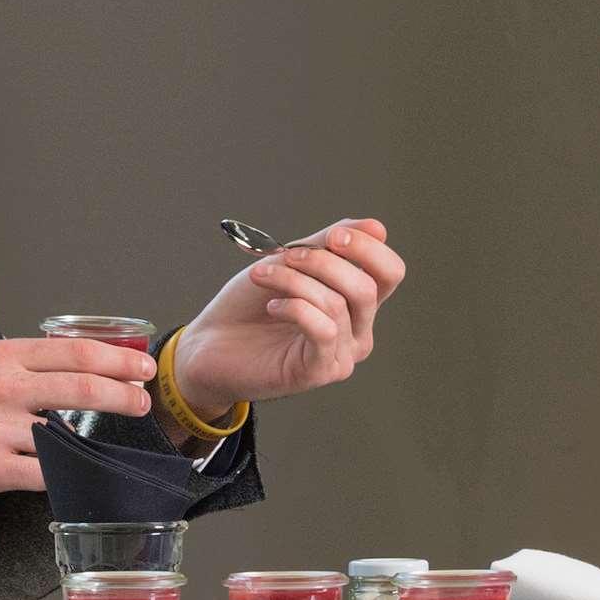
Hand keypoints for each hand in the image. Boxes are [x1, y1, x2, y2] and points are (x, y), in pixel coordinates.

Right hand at [0, 338, 157, 504]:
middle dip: (123, 396)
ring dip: (96, 442)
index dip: (117, 361)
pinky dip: (67, 474)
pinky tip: (77, 473)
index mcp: (0, 357)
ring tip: (110, 443)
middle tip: (142, 401)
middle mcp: (2, 388)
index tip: (139, 368)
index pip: (75, 352)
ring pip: (68, 435)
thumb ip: (19, 369)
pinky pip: (47, 474)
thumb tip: (70, 374)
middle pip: (83, 387)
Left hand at [169, 219, 406, 413]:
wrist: (208, 345)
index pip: (390, 273)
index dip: (369, 249)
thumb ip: (329, 245)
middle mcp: (358, 332)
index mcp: (357, 304)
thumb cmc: (249, 305)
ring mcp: (341, 355)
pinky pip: (323, 330)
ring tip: (262, 276)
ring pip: (336, 305)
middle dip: (324, 262)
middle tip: (287, 255)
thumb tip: (378, 227)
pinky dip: (294, 308)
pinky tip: (272, 307)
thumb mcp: (290, 263)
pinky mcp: (318, 372)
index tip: (333, 236)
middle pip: (367, 287)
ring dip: (294, 281)